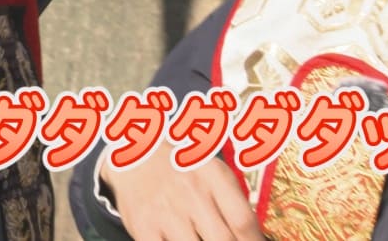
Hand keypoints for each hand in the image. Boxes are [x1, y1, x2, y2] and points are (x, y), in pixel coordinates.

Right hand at [100, 143, 264, 240]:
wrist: (134, 156)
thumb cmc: (179, 167)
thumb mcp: (210, 171)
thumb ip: (233, 200)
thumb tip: (253, 236)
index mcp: (211, 176)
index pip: (243, 220)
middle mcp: (189, 192)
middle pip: (223, 240)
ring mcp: (165, 211)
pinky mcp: (143, 226)